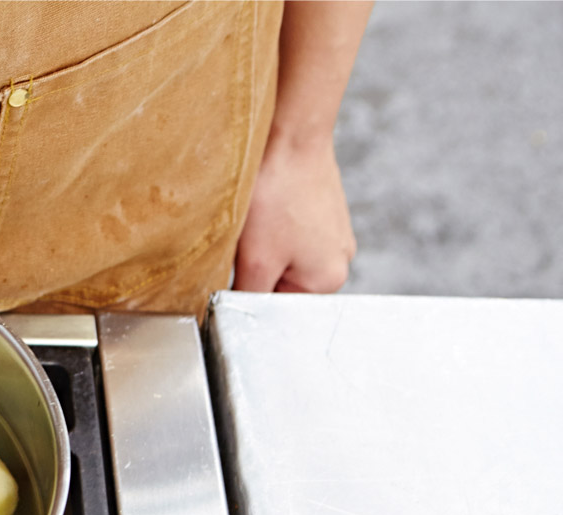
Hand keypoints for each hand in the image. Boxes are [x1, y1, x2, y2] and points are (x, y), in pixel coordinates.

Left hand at [233, 133, 357, 293]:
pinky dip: (274, 227)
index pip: (278, 307)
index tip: (241, 267)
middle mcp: (341, 260)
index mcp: (329, 280)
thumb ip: (249, 297)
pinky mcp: (325, 212)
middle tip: (248, 241)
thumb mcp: (255, 262)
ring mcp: (335, 234)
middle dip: (259, 268)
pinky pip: (291, 234)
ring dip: (265, 247)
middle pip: (282, 282)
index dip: (251, 291)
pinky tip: (268, 209)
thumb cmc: (277, 196)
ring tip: (260, 222)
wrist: (290, 137)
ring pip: (284, 258)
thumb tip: (237, 313)